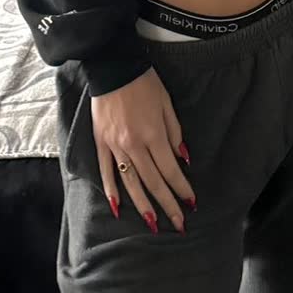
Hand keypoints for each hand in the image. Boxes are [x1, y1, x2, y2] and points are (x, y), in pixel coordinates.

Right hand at [90, 67, 195, 233]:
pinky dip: (111, 190)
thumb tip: (183, 160)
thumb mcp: (167, 103)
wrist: (112, 67)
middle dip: (167, 205)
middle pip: (153, 182)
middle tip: (178, 225)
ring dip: (143, 205)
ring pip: (130, 182)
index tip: (191, 203)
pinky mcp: (100, 142)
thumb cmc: (144, 82)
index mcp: (153, 134)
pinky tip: (117, 207)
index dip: (181, 189)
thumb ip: (175, 133)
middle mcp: (134, 145)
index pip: (170, 170)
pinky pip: (106, 170)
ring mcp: (115, 145)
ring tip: (152, 224)